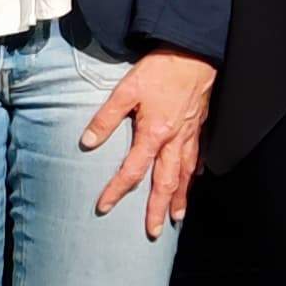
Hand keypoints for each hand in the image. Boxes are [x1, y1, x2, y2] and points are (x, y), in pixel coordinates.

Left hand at [78, 48, 213, 240]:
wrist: (193, 53)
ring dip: (180, 198)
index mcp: (154, 134)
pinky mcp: (199, 126)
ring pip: (184, 174)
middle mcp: (174, 140)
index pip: (132, 171)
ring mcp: (189, 135)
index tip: (105, 208)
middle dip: (157, 209)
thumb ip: (106, 118)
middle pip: (165, 183)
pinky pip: (197, 156)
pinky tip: (193, 179)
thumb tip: (87, 142)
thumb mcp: (126, 90)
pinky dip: (193, 172)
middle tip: (153, 232)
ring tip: (176, 218)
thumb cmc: (160, 70)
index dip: (117, 190)